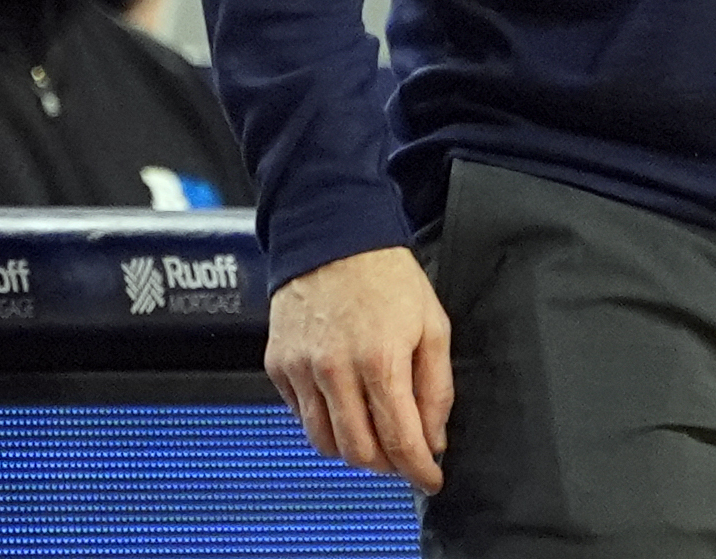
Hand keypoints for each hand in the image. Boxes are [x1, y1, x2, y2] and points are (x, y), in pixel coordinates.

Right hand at [266, 246, 452, 489]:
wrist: (333, 236)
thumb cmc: (385, 277)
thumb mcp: (433, 325)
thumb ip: (436, 388)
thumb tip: (434, 438)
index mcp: (380, 360)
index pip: (399, 441)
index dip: (418, 471)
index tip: (429, 480)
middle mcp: (335, 370)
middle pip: (359, 452)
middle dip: (387, 465)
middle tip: (404, 456)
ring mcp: (301, 370)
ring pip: (324, 443)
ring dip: (353, 449)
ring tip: (374, 432)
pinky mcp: (279, 366)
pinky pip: (300, 416)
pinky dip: (323, 421)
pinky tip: (343, 402)